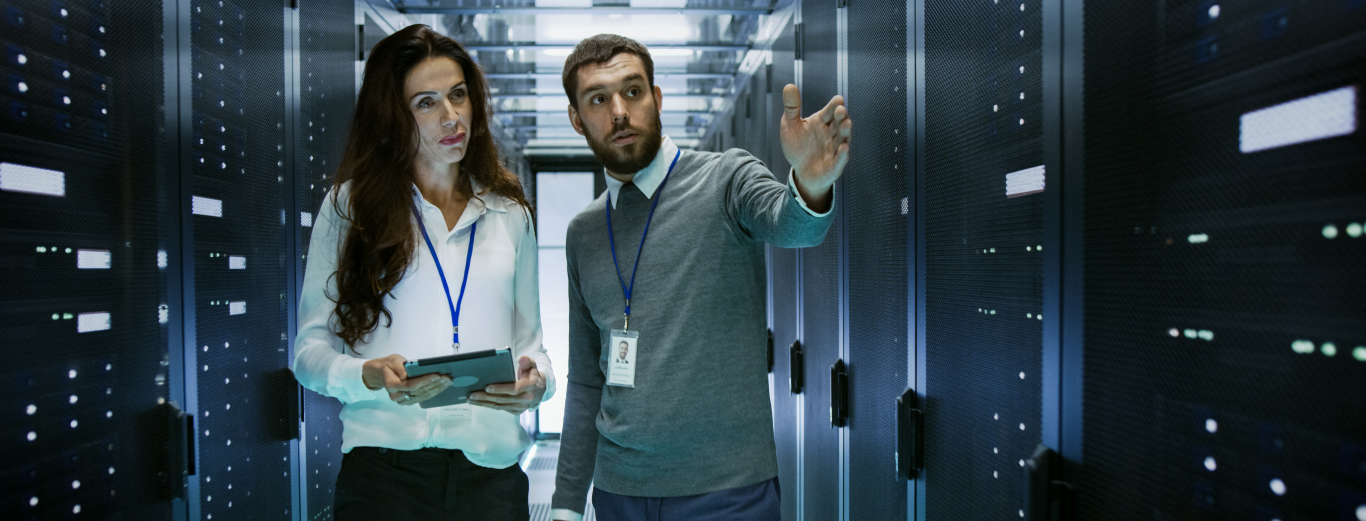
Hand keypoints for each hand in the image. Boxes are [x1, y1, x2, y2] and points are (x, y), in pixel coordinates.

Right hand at [362, 354, 452, 405]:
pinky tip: (441, 387)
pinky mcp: (408, 401)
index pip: (411, 385)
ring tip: (447, 382)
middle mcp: (397, 396)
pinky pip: (422, 398)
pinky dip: (433, 392)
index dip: (425, 381)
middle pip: (419, 392)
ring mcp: (403, 400)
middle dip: (435, 385)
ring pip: (422, 396)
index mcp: (392, 385)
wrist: (380, 374)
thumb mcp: (392, 360)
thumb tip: (408, 375)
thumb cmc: (388, 365)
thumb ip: (400, 367)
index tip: (437, 375)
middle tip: (447, 378)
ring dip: (437, 389)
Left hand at [468, 356, 545, 413]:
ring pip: (499, 406)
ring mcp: (521, 407)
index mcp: (530, 386)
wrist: (539, 390)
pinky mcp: (516, 411)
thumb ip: (527, 361)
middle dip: (486, 397)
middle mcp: (526, 399)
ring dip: (484, 403)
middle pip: (503, 399)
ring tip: (471, 399)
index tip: (487, 387)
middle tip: (472, 394)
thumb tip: (522, 359)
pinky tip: (478, 402)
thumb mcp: (532, 365)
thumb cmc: (532, 375)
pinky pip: (500, 409)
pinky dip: (488, 405)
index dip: (500, 389)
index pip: (514, 389)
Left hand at [779, 84, 850, 212]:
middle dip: (840, 117)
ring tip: (846, 123)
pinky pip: (839, 160)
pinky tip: (844, 148)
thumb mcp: (790, 125)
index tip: (838, 99)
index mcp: (821, 122)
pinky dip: (843, 155)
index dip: (834, 106)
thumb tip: (788, 85)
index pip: (830, 111)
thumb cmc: (798, 146)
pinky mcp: (834, 166)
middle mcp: (831, 134)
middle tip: (841, 109)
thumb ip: (791, 107)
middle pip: (838, 124)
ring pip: (842, 139)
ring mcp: (834, 150)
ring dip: (845, 132)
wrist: (800, 171)